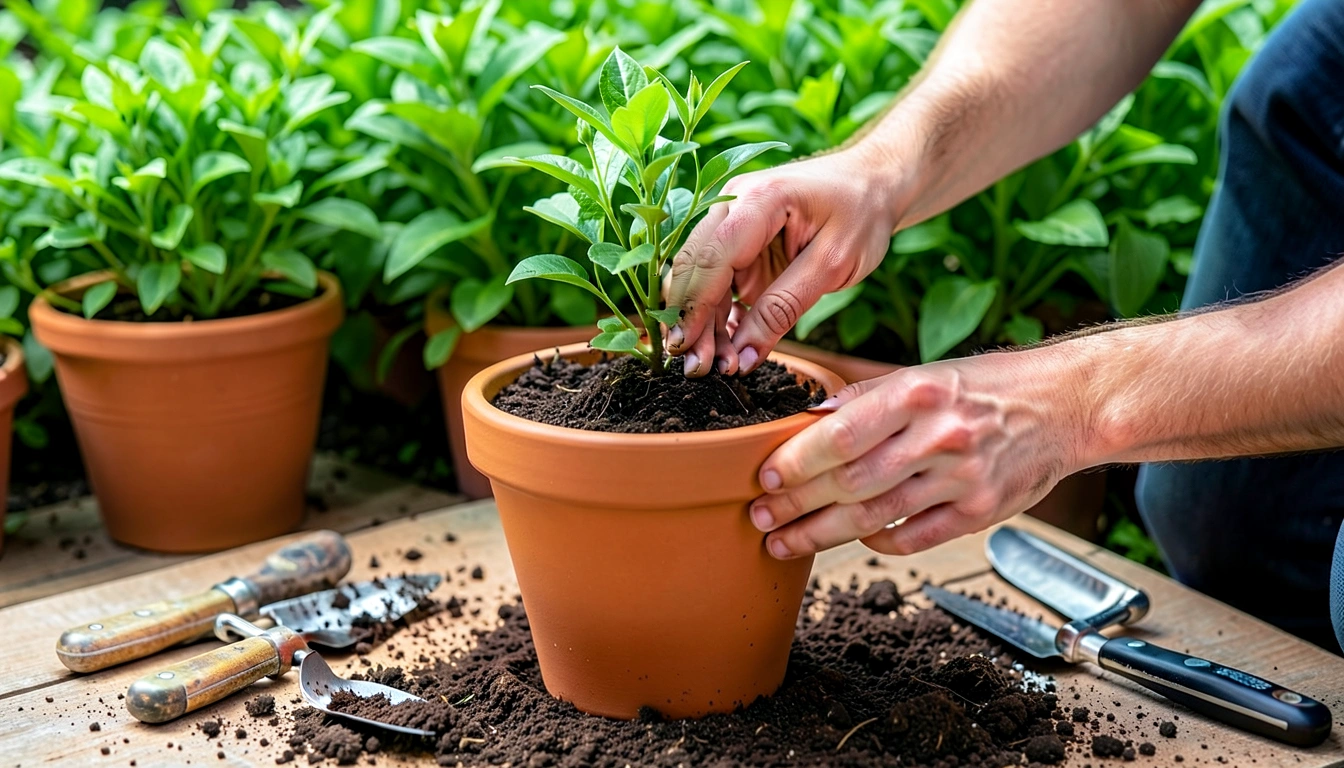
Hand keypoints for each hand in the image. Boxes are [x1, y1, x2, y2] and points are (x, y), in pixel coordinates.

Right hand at [664, 145, 905, 375]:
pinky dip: (715, 314)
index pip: (713, 257)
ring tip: (715, 365)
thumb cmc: (860, 214)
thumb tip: (743, 356)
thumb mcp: (834, 265)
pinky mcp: (734, 242)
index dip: (695, 307)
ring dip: (701, 322)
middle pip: (694, 268)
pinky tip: (724, 347)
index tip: (688, 351)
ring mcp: (728, 220)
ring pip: (697, 278)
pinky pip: (714, 281)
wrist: (871, 182)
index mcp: (760, 198)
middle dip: (690, 321)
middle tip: (697, 369)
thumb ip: (785, 307)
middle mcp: (732, 202)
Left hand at [749, 349, 1088, 557]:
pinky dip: (878, 543)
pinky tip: (851, 542)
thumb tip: (810, 419)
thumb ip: (867, 399)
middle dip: (796, 505)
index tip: (765, 477)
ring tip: (784, 542)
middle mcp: (938, 437)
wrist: (1065, 406)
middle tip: (761, 517)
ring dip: (821, 534)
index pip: (840, 435)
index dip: (797, 461)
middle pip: (850, 482)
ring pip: (874, 517)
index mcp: (917, 394)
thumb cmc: (986, 387)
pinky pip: (914, 538)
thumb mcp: (924, 374)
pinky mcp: (980, 513)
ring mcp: (961, 479)